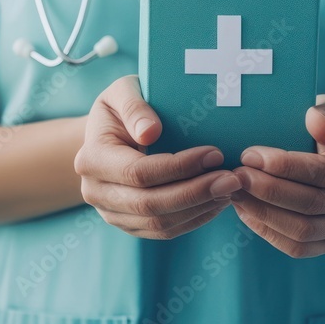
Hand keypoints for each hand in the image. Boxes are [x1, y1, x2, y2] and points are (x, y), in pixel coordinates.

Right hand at [74, 75, 242, 238]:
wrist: (108, 133)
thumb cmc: (121, 107)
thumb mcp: (123, 92)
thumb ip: (134, 106)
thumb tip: (151, 132)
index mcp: (91, 158)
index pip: (140, 172)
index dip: (179, 167)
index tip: (214, 154)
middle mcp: (95, 192)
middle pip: (150, 204)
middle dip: (196, 193)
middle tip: (232, 179)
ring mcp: (111, 213)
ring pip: (159, 224)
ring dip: (199, 209)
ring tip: (229, 189)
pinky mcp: (128, 224)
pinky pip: (163, 231)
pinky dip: (194, 219)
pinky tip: (216, 201)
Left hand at [231, 95, 324, 257]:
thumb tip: (315, 123)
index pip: (323, 172)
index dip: (283, 166)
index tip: (249, 154)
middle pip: (311, 204)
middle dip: (267, 190)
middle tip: (236, 175)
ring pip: (303, 231)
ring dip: (263, 213)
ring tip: (235, 192)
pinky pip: (298, 248)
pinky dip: (268, 232)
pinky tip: (245, 211)